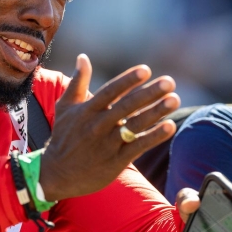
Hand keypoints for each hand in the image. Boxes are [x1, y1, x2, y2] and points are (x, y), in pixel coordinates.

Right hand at [39, 54, 180, 200]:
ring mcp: (108, 144)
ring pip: (135, 125)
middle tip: (169, 82)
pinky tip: (170, 126)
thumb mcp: (66, 107)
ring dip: (156, 112)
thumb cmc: (63, 136)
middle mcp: (98, 125)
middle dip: (149, 93)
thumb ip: (77, 82)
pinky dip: (153, 137)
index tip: (146, 70)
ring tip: (175, 100)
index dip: (128, 80)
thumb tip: (83, 57)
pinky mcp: (116, 161)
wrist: (56, 174)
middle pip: (127, 106)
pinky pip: (137, 147)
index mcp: (88, 110)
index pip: (110, 91)